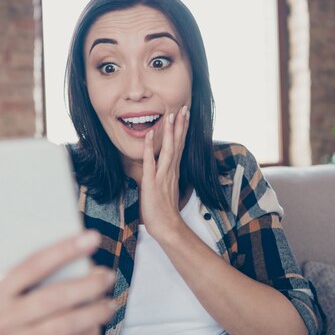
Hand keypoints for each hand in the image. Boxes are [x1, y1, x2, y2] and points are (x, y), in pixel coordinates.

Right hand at [0, 231, 116, 334]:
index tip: (92, 238)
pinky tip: (96, 326)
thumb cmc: (1, 317)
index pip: (34, 264)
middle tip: (108, 276)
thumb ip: (30, 280)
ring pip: (66, 325)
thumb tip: (79, 262)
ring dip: (95, 312)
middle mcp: (2, 320)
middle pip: (55, 297)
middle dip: (88, 284)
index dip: (66, 249)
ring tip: (109, 304)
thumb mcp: (3, 295)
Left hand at [140, 105, 189, 240]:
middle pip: (178, 143)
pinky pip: (150, 162)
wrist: (167, 227)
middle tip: (184, 107)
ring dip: (169, 132)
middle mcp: (171, 170)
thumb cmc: (164, 210)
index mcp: (174, 171)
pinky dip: (149, 148)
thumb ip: (165, 175)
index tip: (184, 114)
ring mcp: (162, 176)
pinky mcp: (152, 183)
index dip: (182, 129)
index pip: (180, 145)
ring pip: (168, 149)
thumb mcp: (165, 188)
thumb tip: (162, 166)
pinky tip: (149, 135)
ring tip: (170, 115)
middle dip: (180, 125)